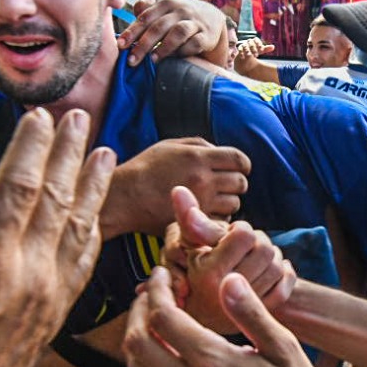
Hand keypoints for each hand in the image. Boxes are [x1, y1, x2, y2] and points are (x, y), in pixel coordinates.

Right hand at [0, 109, 114, 366]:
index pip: (16, 191)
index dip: (30, 149)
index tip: (39, 115)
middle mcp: (23, 281)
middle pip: (55, 201)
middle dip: (67, 154)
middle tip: (80, 115)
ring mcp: (42, 303)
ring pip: (76, 231)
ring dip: (88, 188)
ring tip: (101, 151)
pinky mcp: (49, 323)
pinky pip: (80, 266)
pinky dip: (90, 232)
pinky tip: (93, 216)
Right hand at [107, 138, 249, 234]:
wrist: (124, 197)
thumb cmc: (145, 169)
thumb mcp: (170, 145)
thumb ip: (199, 144)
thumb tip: (220, 151)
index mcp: (198, 157)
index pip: (238, 159)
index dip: (242, 164)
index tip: (238, 168)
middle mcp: (203, 179)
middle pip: (240, 182)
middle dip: (235, 183)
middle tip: (224, 185)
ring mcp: (200, 202)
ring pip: (234, 204)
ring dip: (228, 202)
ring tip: (213, 200)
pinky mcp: (194, 221)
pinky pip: (221, 222)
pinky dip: (218, 219)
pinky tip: (207, 214)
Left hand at [118, 0, 226, 64]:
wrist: (211, 16)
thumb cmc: (178, 15)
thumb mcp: (163, 8)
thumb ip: (145, 12)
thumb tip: (128, 19)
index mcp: (165, 3)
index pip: (145, 17)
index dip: (132, 31)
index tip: (120, 45)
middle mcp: (180, 10)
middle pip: (159, 26)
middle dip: (143, 44)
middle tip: (132, 60)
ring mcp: (194, 22)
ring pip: (178, 33)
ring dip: (164, 47)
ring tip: (153, 60)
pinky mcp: (206, 35)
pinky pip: (195, 44)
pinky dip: (184, 51)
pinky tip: (174, 58)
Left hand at [126, 267, 325, 366]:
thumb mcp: (285, 349)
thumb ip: (252, 313)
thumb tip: (228, 280)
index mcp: (213, 363)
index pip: (163, 318)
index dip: (157, 289)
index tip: (164, 274)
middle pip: (137, 341)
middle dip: (139, 309)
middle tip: (153, 292)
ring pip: (135, 365)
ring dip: (136, 334)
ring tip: (153, 315)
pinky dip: (141, 360)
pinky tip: (159, 346)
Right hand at [164, 187, 294, 331]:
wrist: (201, 316)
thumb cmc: (194, 271)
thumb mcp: (187, 245)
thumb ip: (187, 218)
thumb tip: (179, 189)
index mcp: (208, 272)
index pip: (245, 234)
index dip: (239, 231)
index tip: (227, 239)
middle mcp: (228, 292)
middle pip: (265, 248)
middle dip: (255, 243)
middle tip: (242, 249)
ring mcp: (248, 306)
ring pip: (277, 265)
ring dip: (269, 258)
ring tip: (252, 261)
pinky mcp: (264, 313)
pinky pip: (286, 283)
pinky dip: (282, 274)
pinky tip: (267, 273)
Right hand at [232, 39, 274, 75]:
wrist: (245, 56)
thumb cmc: (254, 52)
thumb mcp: (260, 51)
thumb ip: (266, 49)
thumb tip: (273, 47)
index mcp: (254, 41)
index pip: (256, 40)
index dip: (259, 44)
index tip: (261, 49)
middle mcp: (248, 42)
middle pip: (250, 42)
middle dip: (253, 48)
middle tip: (257, 54)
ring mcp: (243, 45)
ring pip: (245, 46)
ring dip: (247, 50)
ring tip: (250, 55)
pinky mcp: (239, 49)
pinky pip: (239, 50)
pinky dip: (241, 53)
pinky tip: (243, 57)